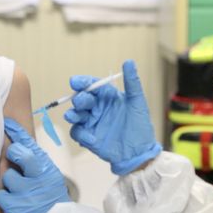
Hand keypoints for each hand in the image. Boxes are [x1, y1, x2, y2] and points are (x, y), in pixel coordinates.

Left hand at [0, 118, 70, 212]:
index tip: (7, 123)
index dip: (16, 131)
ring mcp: (25, 192)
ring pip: (6, 176)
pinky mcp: (14, 207)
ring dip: (11, 183)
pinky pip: (1, 195)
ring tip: (22, 192)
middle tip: (17, 163)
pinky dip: (6, 199)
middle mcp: (37, 177)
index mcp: (46, 167)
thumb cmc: (51, 198)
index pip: (29, 143)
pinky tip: (17, 203)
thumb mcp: (50, 176)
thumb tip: (18, 141)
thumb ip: (36, 161)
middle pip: (15, 153)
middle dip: (13, 155)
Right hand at [64, 60, 161, 175]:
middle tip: (81, 102)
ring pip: (75, 114)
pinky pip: (77, 132)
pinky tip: (92, 138)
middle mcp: (97, 107)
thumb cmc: (140, 125)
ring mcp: (91, 122)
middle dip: (79, 99)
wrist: (139, 152)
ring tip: (74, 116)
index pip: (92, 85)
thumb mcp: (137, 103)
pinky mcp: (88, 136)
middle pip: (81, 99)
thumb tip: (129, 61)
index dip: (82, 82)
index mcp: (107, 96)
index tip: (75, 82)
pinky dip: (81, 134)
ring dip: (72, 114)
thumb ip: (132, 83)